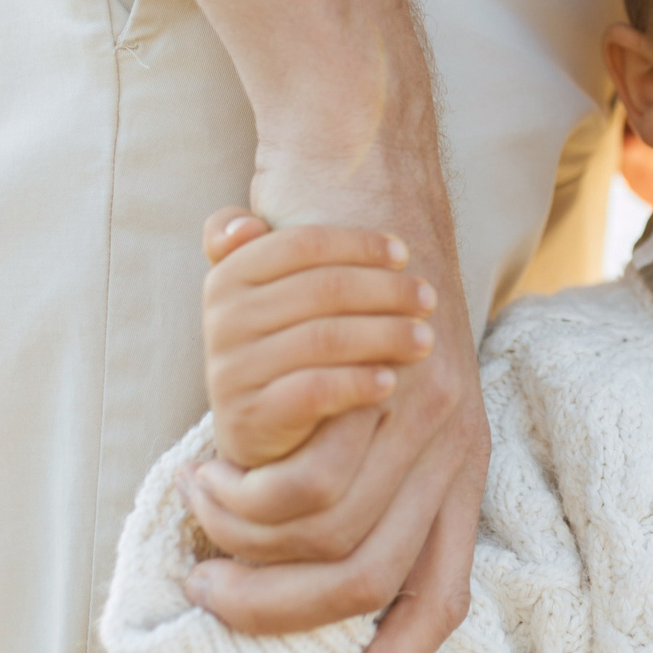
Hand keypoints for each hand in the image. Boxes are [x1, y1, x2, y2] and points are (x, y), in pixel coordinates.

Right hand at [177, 143, 489, 652]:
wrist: (371, 176)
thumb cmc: (365, 292)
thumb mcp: (379, 392)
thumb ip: (348, 467)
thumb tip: (293, 553)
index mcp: (462, 473)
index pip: (441, 603)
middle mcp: (457, 452)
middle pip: (375, 587)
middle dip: (282, 620)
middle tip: (211, 597)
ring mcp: (425, 417)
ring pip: (329, 540)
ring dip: (247, 549)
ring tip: (200, 519)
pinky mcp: (380, 381)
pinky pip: (301, 479)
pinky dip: (244, 494)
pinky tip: (208, 466)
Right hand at [197, 210, 435, 468]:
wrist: (255, 427)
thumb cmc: (279, 345)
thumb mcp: (265, 293)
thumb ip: (263, 250)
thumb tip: (247, 225)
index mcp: (229, 275)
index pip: (302, 243)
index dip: (359, 244)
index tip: (404, 255)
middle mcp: (224, 319)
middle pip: (323, 289)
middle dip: (386, 291)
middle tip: (429, 299)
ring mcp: (232, 368)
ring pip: (324, 338)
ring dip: (386, 336)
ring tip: (424, 340)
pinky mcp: (250, 415)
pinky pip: (314, 389)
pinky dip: (358, 383)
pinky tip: (391, 381)